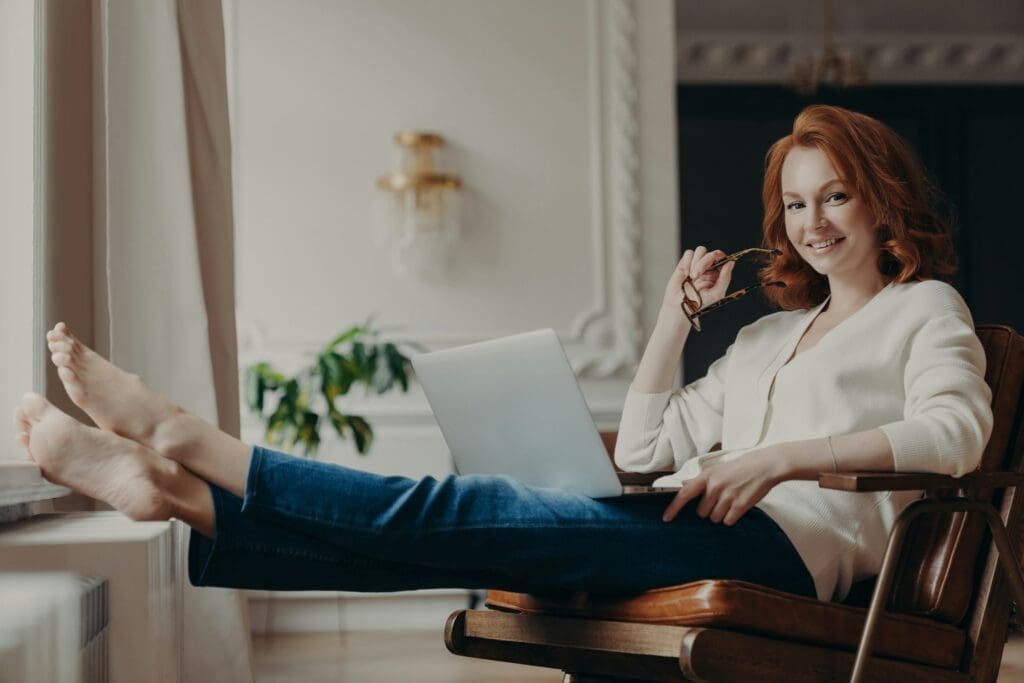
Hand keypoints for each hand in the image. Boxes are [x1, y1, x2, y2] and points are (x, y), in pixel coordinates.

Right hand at [659, 246, 735, 326]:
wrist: (681, 306)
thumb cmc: (699, 303)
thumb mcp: (716, 294)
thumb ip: (725, 278)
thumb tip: (731, 262)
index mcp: (719, 274)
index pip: (723, 258)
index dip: (720, 256)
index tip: (715, 261)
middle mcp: (709, 267)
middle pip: (711, 253)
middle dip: (703, 263)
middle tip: (696, 276)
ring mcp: (697, 264)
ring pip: (700, 250)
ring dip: (695, 262)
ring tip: (691, 276)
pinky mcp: (685, 263)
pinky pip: (689, 253)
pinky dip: (687, 262)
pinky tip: (685, 273)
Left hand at [662, 446, 784, 525]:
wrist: (764, 466)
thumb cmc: (740, 468)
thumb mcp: (717, 469)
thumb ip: (700, 480)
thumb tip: (683, 485)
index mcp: (707, 476)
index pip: (685, 494)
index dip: (674, 508)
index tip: (666, 518)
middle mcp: (715, 486)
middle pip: (701, 512)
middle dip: (708, 510)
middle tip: (720, 500)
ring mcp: (728, 496)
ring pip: (714, 518)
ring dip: (721, 514)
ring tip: (730, 501)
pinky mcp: (740, 505)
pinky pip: (728, 521)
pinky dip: (731, 518)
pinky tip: (737, 507)